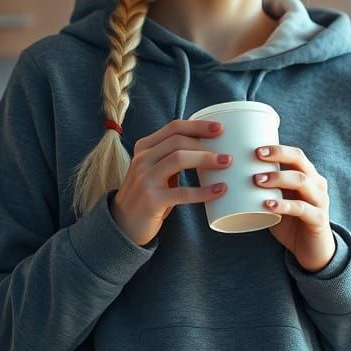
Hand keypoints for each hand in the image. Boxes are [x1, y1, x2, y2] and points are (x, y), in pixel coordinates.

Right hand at [110, 119, 231, 246]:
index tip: (219, 128)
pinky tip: (220, 190)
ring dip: (205, 159)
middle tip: (227, 152)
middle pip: (178, 141)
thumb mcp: (155, 171)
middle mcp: (142, 160)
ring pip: (179, 159)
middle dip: (205, 143)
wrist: (123, 225)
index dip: (198, 126)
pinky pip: (182, 193)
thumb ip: (173, 158)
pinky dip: (204, 191)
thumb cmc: (148, 195)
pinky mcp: (152, 200)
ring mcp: (145, 179)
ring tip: (226, 163)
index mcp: (144, 148)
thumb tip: (210, 149)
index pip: (173, 128)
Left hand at [252, 143, 335, 271]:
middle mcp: (316, 184)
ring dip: (278, 178)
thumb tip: (230, 178)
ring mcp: (319, 201)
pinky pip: (302, 208)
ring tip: (256, 180)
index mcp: (308, 176)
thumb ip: (264, 190)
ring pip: (301, 181)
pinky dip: (284, 205)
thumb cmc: (290, 222)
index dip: (277, 149)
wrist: (311, 250)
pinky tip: (269, 205)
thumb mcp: (277, 202)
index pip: (295, 154)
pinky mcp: (318, 219)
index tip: (255, 149)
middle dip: (277, 156)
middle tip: (255, 158)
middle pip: (299, 162)